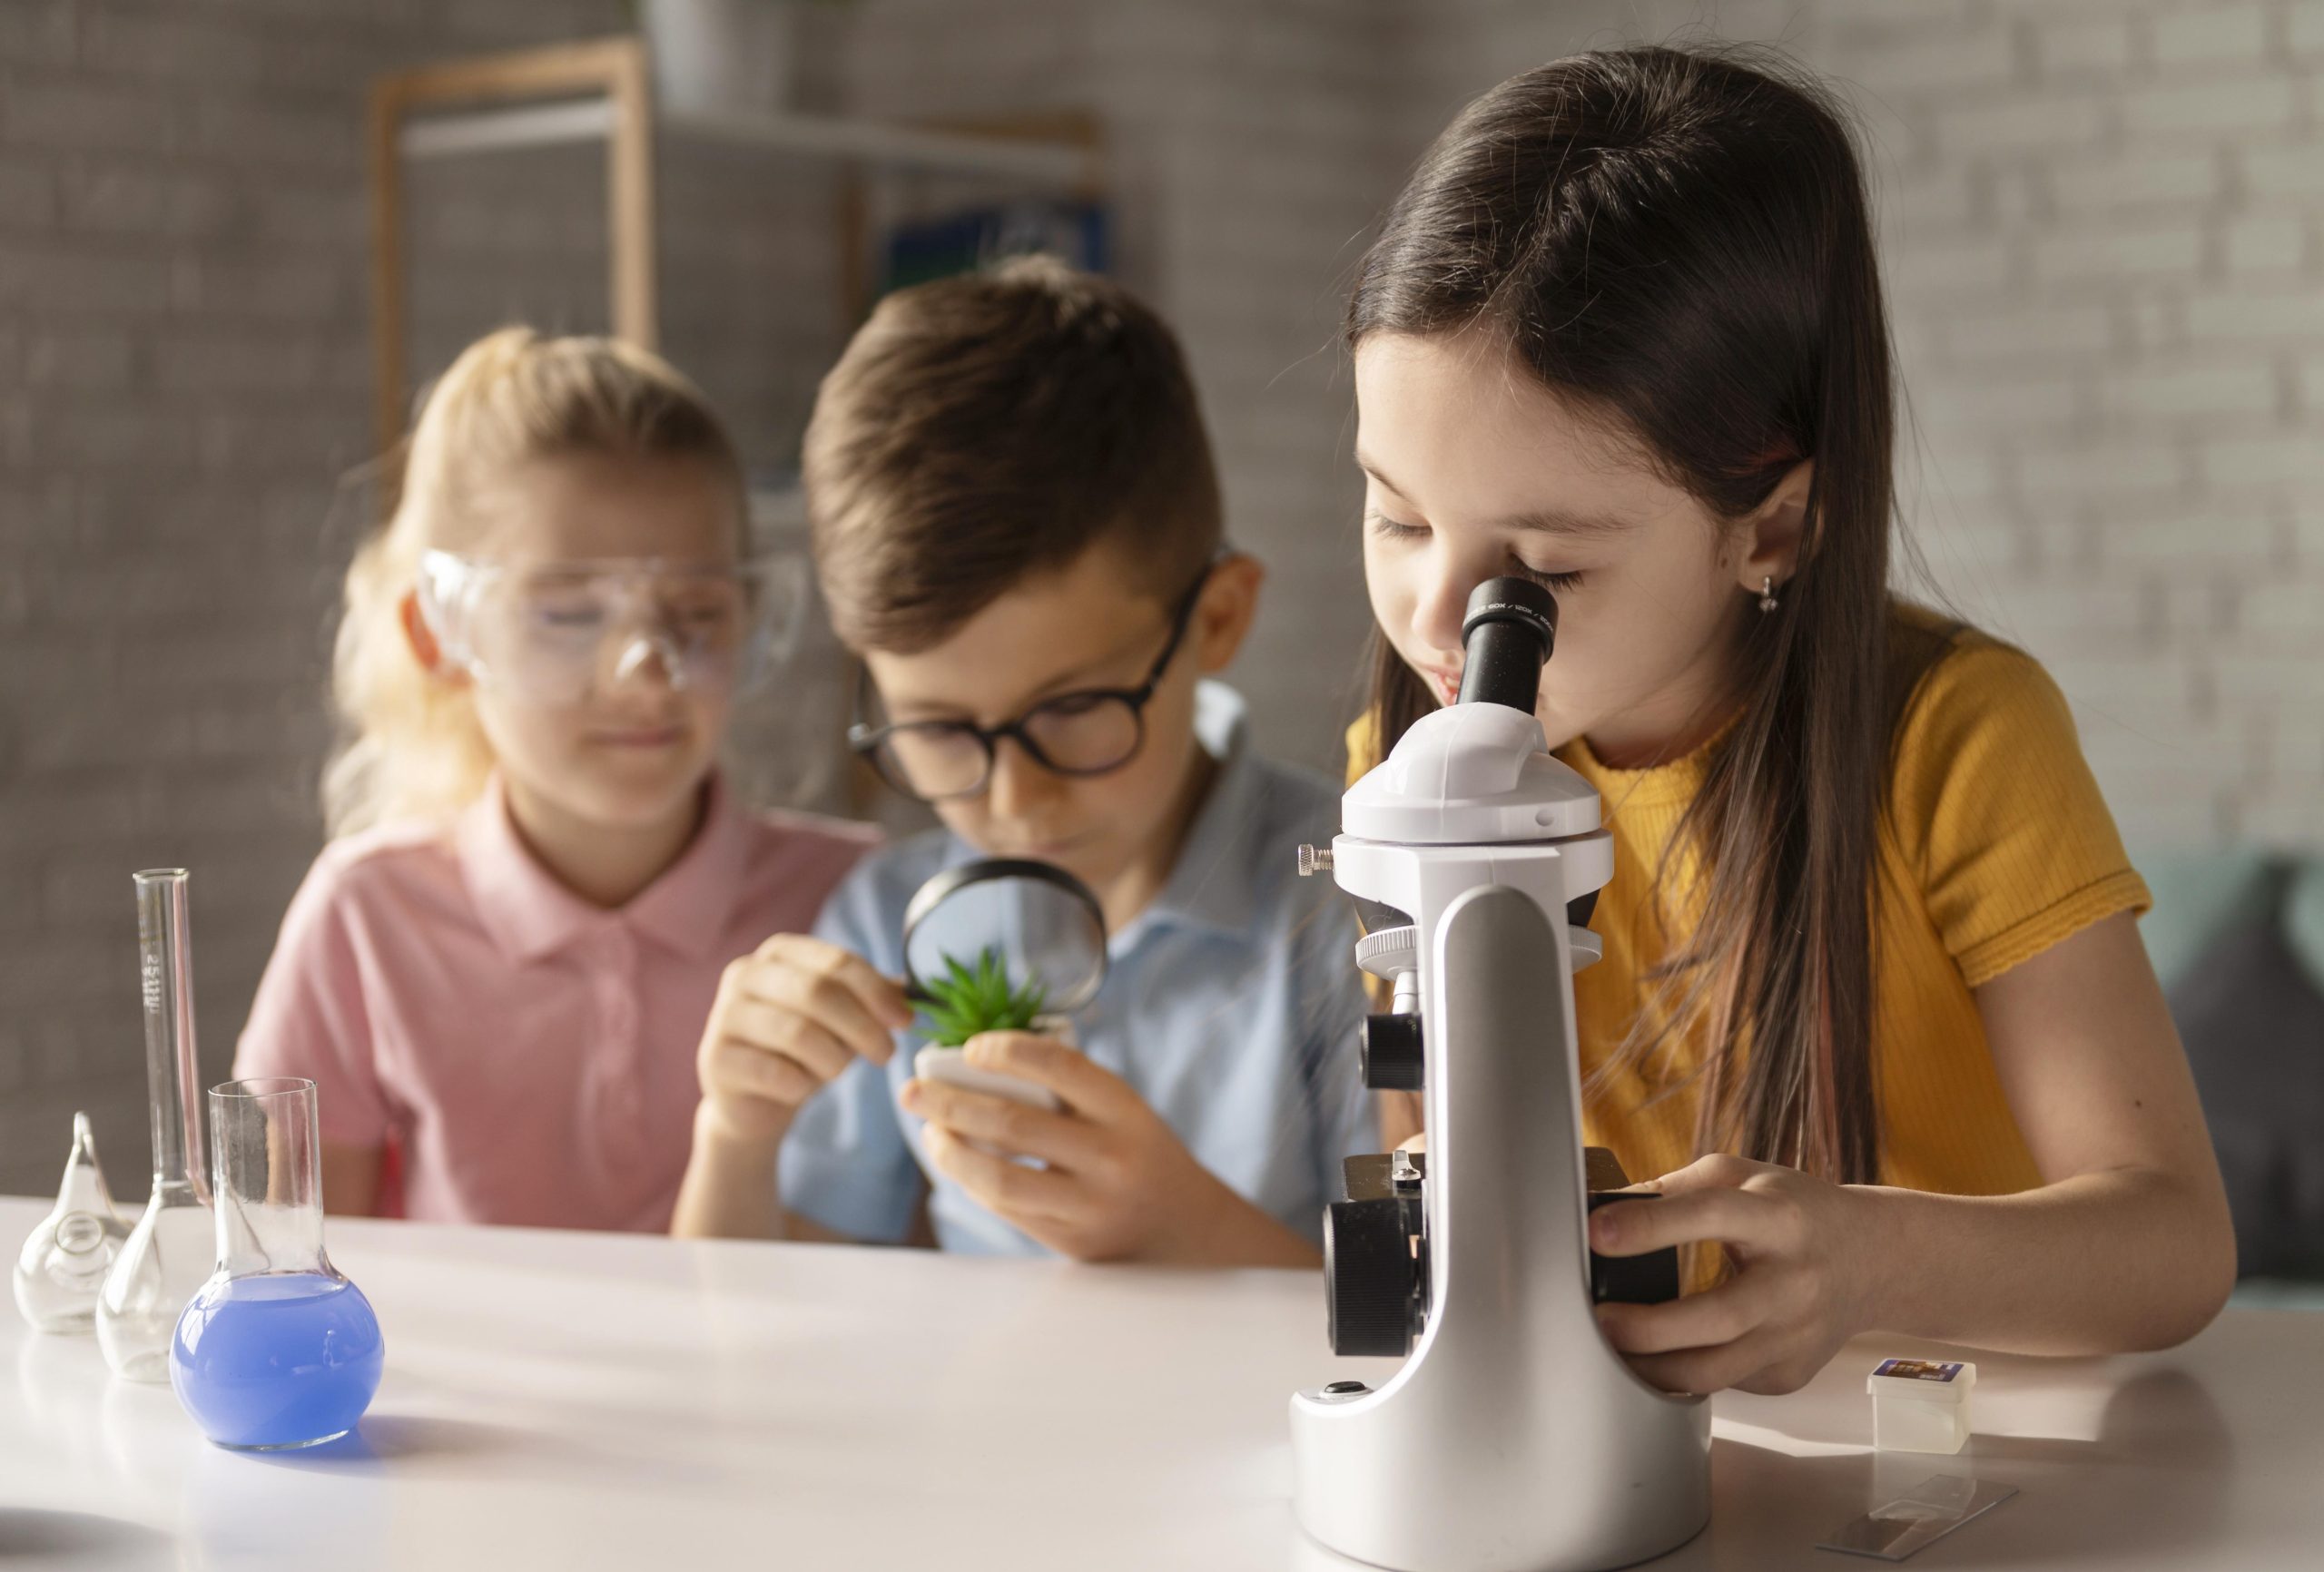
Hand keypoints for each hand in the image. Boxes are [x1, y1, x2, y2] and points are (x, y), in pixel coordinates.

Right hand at [695, 934, 912, 1145]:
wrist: (753, 1099)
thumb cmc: (805, 1048)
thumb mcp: (843, 1017)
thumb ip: (876, 997)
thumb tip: (919, 990)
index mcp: (780, 951)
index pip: (838, 962)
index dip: (878, 992)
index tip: (906, 1021)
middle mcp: (745, 973)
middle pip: (819, 993)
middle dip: (863, 1026)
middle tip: (886, 1054)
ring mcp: (724, 1014)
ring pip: (799, 1034)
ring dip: (833, 1060)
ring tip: (836, 1071)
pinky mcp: (715, 1058)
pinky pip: (777, 1073)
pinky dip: (801, 1085)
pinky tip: (799, 1088)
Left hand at [898, 1031, 1251, 1263]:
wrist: (1181, 1225)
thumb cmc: (1136, 1151)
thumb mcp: (1122, 1111)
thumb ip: (1067, 1091)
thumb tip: (976, 1067)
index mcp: (1125, 1111)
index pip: (1060, 1066)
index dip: (1008, 1050)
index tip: (971, 1047)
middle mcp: (1110, 1159)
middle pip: (1013, 1125)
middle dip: (950, 1103)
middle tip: (911, 1090)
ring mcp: (1090, 1207)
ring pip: (1000, 1179)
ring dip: (951, 1151)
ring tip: (930, 1131)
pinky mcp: (1070, 1243)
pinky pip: (1005, 1209)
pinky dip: (971, 1181)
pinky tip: (956, 1161)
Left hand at [1588, 1154, 1874, 1395]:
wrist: (1874, 1260)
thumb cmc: (1797, 1212)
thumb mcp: (1743, 1176)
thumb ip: (1676, 1189)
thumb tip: (1605, 1211)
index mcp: (1778, 1217)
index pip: (1711, 1215)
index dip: (1650, 1225)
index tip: (1596, 1233)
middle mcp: (1794, 1280)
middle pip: (1717, 1316)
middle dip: (1647, 1327)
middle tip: (1597, 1319)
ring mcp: (1796, 1335)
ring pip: (1716, 1371)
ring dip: (1653, 1367)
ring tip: (1613, 1349)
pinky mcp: (1791, 1374)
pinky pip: (1725, 1383)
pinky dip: (1684, 1374)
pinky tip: (1662, 1356)